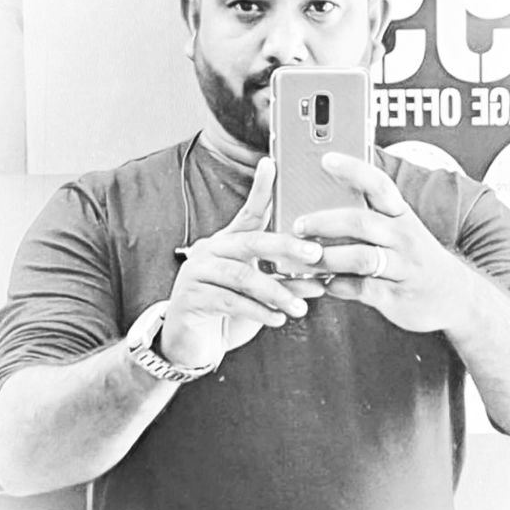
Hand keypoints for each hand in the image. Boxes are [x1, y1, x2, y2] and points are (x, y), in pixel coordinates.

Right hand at [161, 157, 323, 368]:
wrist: (191, 344)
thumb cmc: (229, 314)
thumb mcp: (260, 293)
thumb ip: (283, 280)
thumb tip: (320, 276)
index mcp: (228, 243)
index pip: (248, 212)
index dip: (260, 188)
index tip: (272, 164)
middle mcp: (210, 251)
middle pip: (251, 241)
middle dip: (286, 247)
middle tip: (315, 256)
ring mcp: (196, 272)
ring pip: (242, 276)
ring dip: (277, 292)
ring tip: (300, 308)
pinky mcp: (190, 298)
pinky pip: (229, 301)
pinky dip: (258, 311)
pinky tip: (277, 318)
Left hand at [293, 153, 472, 333]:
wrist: (455, 296)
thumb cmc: (415, 258)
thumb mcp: (401, 230)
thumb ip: (369, 217)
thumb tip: (323, 204)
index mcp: (401, 215)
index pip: (378, 185)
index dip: (353, 170)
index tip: (326, 159)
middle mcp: (403, 237)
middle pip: (361, 222)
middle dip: (325, 222)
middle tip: (298, 225)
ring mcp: (402, 268)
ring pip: (360, 257)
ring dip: (328, 257)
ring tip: (305, 258)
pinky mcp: (396, 296)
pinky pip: (362, 289)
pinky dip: (338, 286)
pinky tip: (324, 283)